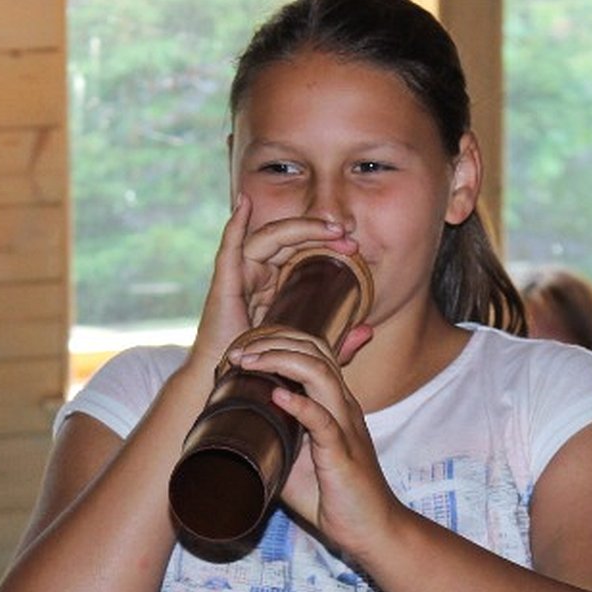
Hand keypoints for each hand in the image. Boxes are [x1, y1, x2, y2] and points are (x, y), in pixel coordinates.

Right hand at [189, 200, 359, 372]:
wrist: (238, 388)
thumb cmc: (269, 369)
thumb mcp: (311, 351)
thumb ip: (337, 342)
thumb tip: (367, 330)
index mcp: (275, 284)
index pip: (301, 249)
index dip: (325, 242)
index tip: (354, 247)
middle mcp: (257, 276)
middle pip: (287, 239)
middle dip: (318, 232)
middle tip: (347, 236)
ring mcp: (240, 278)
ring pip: (267, 238)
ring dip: (297, 228)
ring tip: (327, 228)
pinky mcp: (224, 285)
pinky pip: (229, 249)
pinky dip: (235, 224)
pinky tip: (245, 203)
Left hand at [224, 327, 387, 556]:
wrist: (370, 530)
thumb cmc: (333, 496)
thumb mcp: (296, 458)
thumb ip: (275, 438)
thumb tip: (235, 431)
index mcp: (333, 403)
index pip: (312, 351)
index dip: (276, 341)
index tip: (240, 351)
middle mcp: (343, 406)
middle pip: (315, 351)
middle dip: (272, 342)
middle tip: (236, 352)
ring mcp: (346, 427)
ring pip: (320, 374)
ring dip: (281, 361)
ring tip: (249, 363)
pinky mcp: (343, 454)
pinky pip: (323, 421)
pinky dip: (299, 405)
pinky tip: (276, 396)